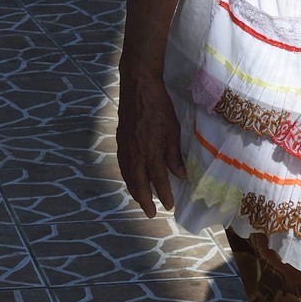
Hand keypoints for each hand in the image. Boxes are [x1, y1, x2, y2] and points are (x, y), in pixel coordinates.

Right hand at [115, 55, 185, 217]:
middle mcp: (136, 153)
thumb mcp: (173, 130)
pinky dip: (126, 178)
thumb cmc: (160, 107)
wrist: (138, 88)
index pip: (158, 180)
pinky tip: (131, 180)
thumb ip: (174, 155)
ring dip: (134, 191)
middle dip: (145, 201)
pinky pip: (122, 166)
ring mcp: (125, 148)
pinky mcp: (120, 141)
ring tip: (141, 201)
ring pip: (128, 177)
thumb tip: (181, 176)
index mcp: (151, 150)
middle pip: (139, 184)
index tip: (170, 206)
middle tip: (152, 213)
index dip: (165, 195)